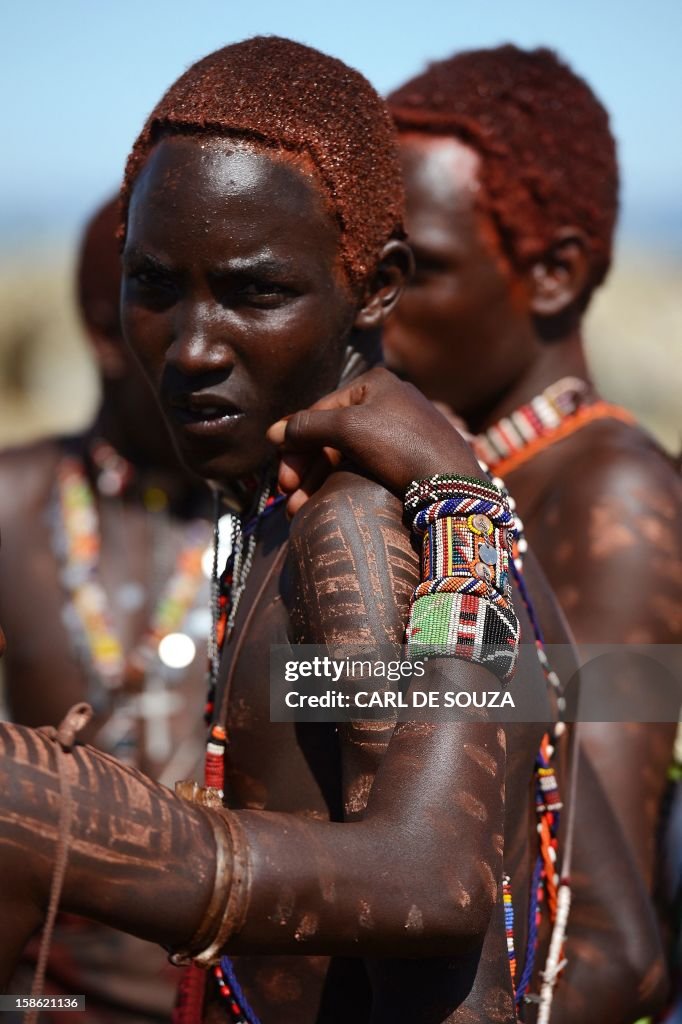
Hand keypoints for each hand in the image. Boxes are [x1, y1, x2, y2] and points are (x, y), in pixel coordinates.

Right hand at [267, 367, 484, 515]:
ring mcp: (398, 428)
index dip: (295, 445)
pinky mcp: (408, 455)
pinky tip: (327, 502)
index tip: (281, 478)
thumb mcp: (349, 428)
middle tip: (290, 499)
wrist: (455, 483)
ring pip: (345, 454)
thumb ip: (307, 426)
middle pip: (331, 435)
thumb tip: (273, 433)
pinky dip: (342, 482)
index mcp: (374, 382)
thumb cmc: (402, 445)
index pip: (319, 411)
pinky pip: (365, 465)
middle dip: (306, 470)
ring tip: (302, 510)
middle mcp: (386, 400)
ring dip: (318, 482)